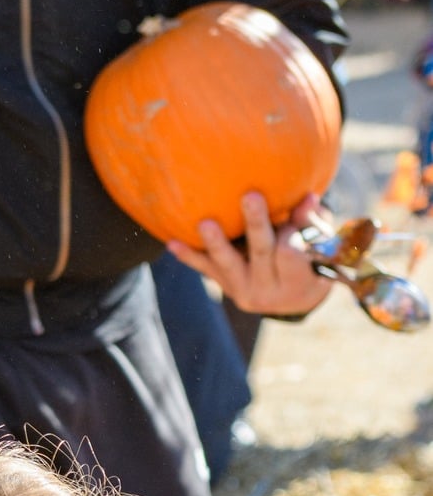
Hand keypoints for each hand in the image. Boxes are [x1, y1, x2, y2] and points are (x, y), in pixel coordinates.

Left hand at [167, 192, 330, 316]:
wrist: (293, 299)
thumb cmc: (313, 260)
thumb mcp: (322, 247)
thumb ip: (314, 223)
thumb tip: (308, 198)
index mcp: (298, 282)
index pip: (291, 253)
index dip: (292, 232)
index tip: (293, 212)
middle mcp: (269, 291)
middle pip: (261, 252)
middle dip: (256, 225)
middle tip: (251, 196)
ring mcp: (244, 290)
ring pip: (228, 263)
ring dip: (216, 242)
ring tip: (205, 223)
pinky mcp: (225, 285)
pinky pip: (206, 270)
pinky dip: (189, 256)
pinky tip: (172, 243)